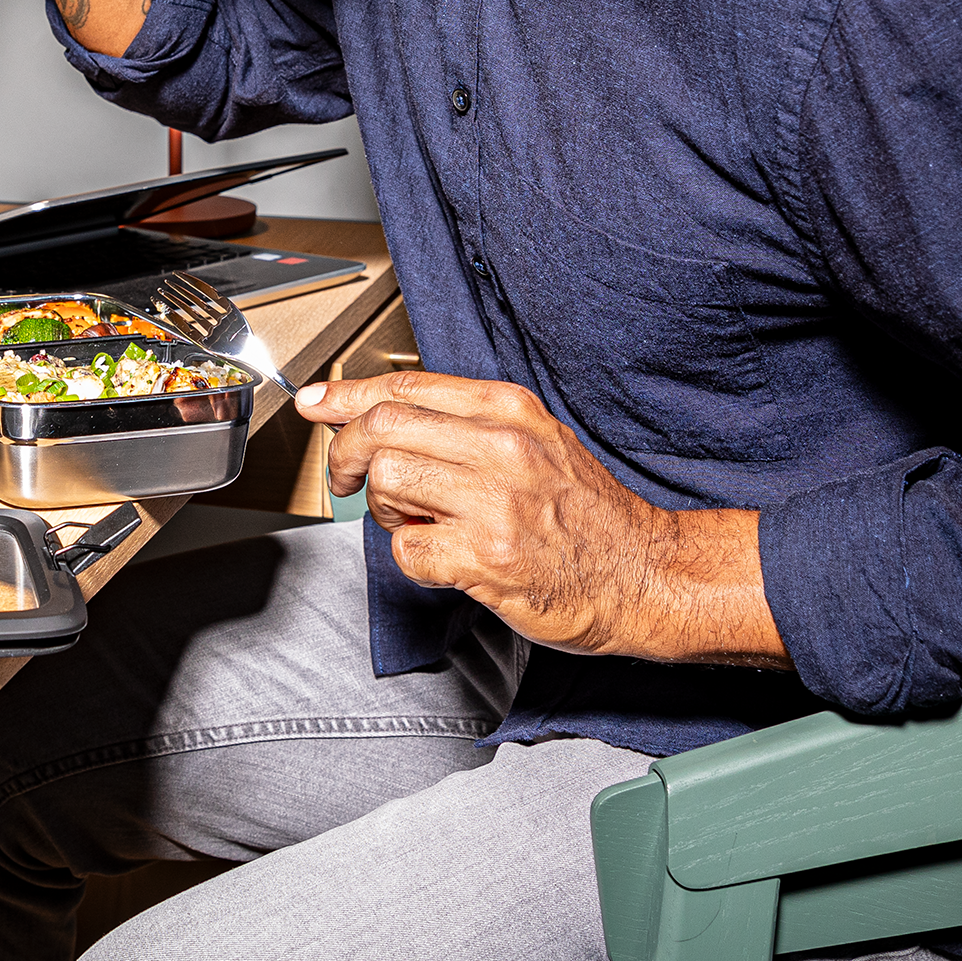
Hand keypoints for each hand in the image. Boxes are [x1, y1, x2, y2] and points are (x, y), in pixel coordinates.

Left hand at [296, 370, 790, 666]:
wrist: (646, 574)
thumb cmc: (586, 512)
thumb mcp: (535, 439)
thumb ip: (464, 422)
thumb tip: (380, 412)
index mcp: (509, 409)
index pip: (404, 386)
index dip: (346, 396)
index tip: (315, 404)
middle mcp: (502, 446)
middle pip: (383, 427)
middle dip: (345, 453)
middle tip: (344, 478)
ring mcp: (496, 502)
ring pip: (388, 482)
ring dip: (387, 509)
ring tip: (422, 521)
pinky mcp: (489, 558)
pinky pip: (409, 550)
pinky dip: (413, 557)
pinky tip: (444, 557)